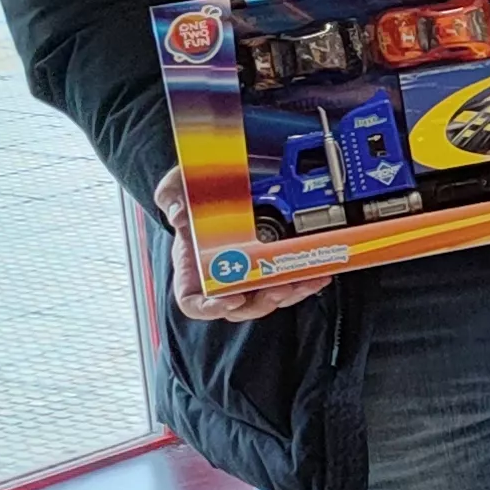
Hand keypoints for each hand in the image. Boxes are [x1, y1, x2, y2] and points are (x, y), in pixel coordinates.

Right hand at [153, 167, 332, 324]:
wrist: (217, 180)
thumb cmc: (190, 191)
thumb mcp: (175, 188)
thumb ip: (172, 199)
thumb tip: (179, 214)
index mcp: (191, 268)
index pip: (193, 302)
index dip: (210, 308)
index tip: (230, 300)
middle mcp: (218, 277)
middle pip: (237, 307)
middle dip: (261, 303)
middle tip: (278, 290)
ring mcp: (245, 273)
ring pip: (266, 297)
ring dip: (289, 294)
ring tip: (306, 282)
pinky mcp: (268, 264)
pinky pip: (285, 282)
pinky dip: (302, 281)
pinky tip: (318, 274)